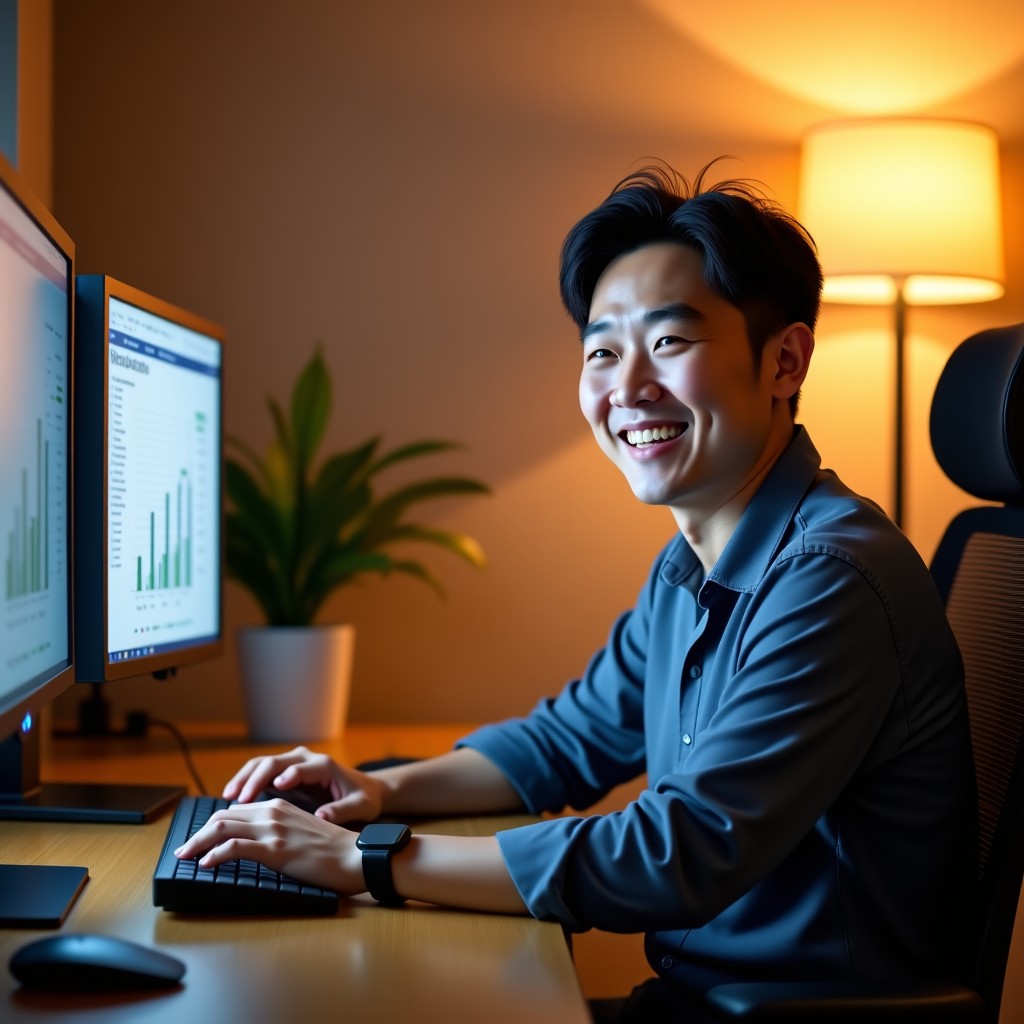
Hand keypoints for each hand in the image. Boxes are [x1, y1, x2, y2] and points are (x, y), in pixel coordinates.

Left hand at [173, 799, 363, 893]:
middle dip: (198, 833)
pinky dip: (215, 854)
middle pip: (223, 817)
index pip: (234, 811)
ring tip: (185, 855)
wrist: (355, 856)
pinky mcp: (275, 849)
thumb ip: (278, 832)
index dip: (211, 825)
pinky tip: (205, 863)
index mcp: (278, 806)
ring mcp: (273, 830)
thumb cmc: (333, 850)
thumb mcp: (301, 832)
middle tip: (183, 850)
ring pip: (223, 828)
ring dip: (198, 842)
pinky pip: (235, 848)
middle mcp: (272, 812)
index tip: (197, 840)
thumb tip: (255, 846)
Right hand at [222, 745, 387, 824]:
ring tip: (228, 796)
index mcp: (324, 766)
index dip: (287, 776)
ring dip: (245, 778)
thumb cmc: (364, 799)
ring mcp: (294, 762)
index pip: (300, 768)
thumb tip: (322, 816)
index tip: (274, 789)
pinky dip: (247, 781)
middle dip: (254, 778)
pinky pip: (262, 771)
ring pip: (263, 764)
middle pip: (274, 762)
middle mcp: (306, 758)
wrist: (366, 789)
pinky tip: (234, 797)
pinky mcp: (287, 770)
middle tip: (237, 797)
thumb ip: (342, 811)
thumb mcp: (361, 807)